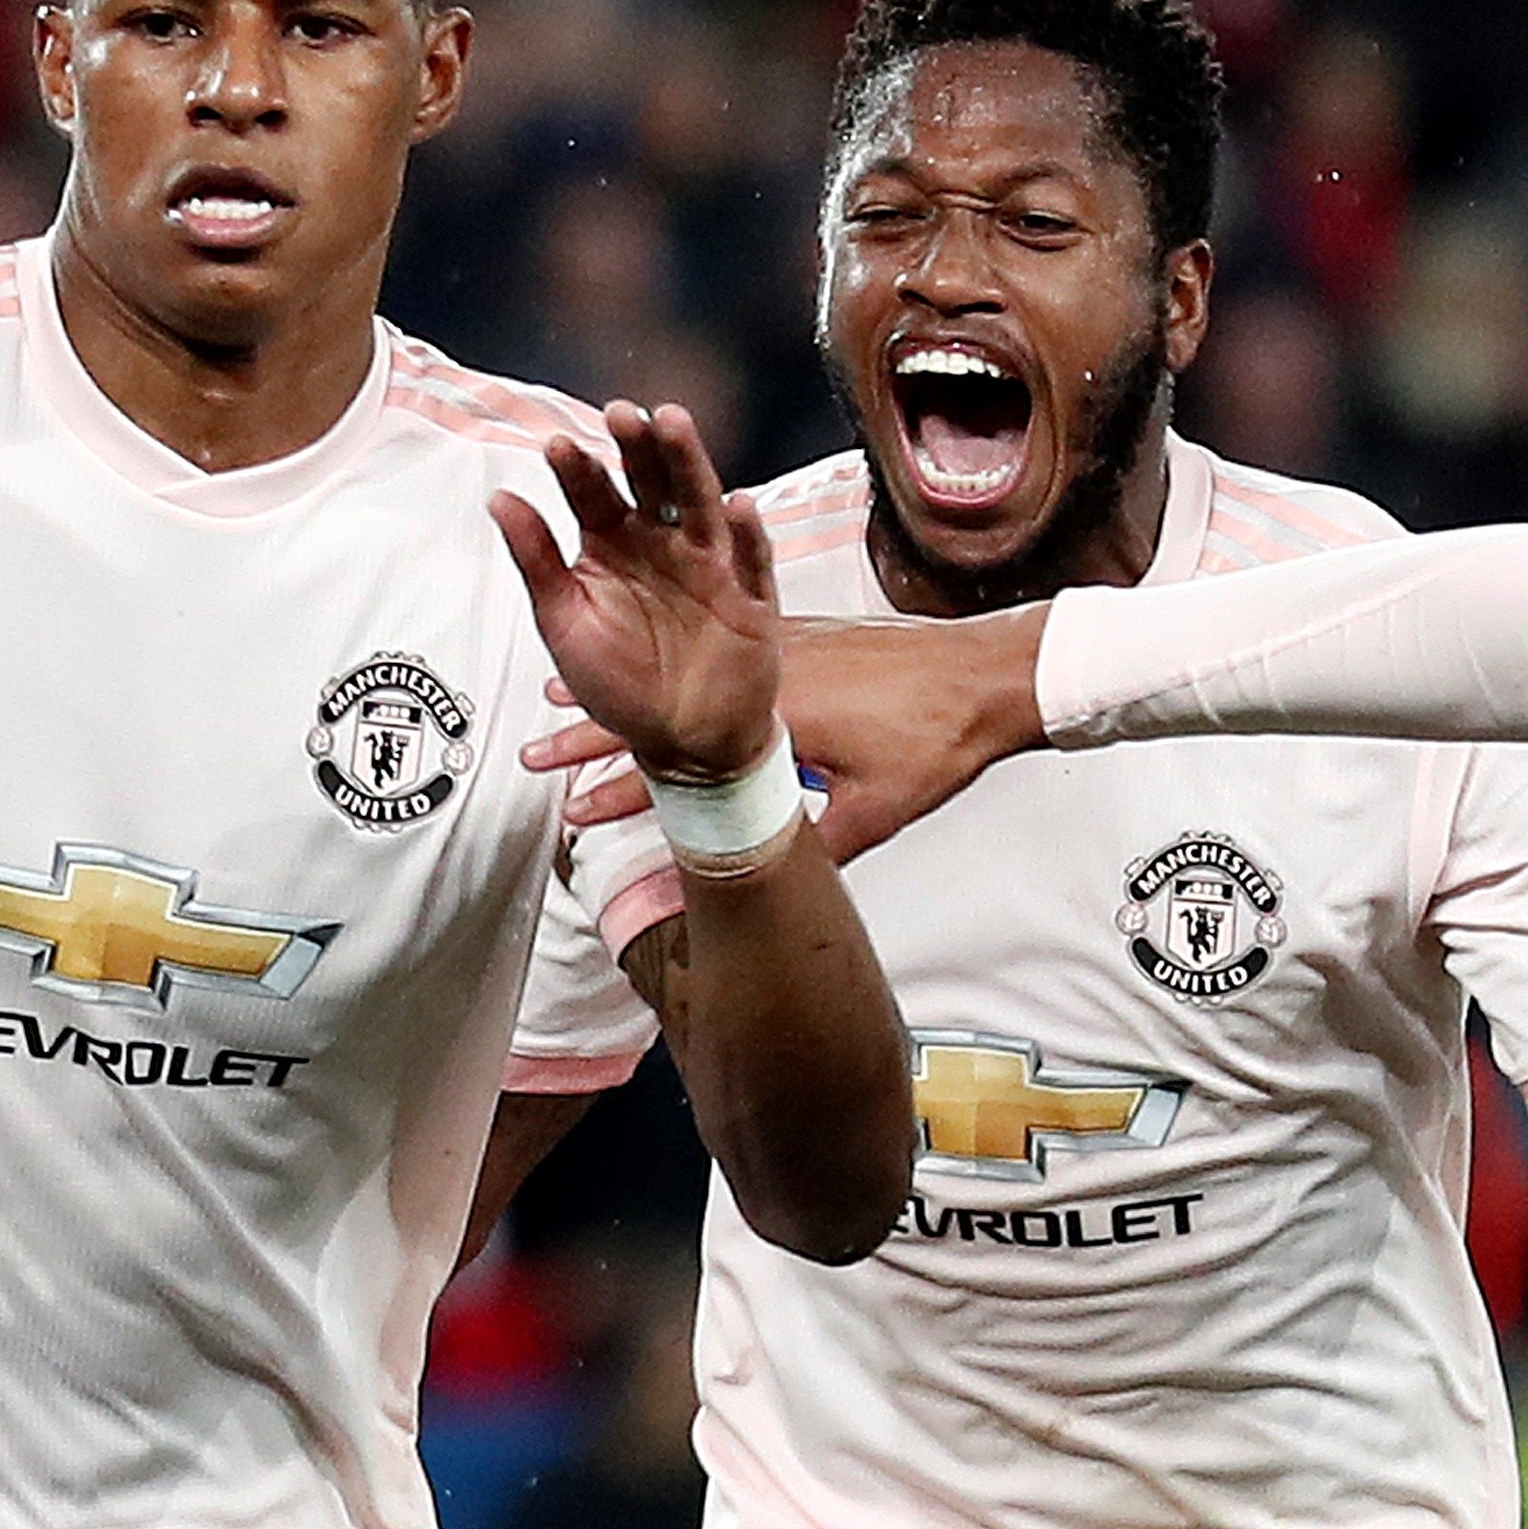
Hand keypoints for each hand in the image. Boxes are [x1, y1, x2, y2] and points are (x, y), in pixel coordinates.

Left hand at [489, 403, 780, 783]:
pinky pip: (752, 560)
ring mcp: (709, 565)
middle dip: (638, 447)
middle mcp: (661, 543)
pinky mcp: (750, 598)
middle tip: (621, 414)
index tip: (557, 449)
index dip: (577, 470)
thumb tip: (498, 498)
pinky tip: (737, 505)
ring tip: (672, 425)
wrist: (682, 744)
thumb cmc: (620, 684)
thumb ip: (535, 559)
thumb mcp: (563, 622)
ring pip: (700, 503)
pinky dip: (747, 533)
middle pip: (651, 481)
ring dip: (689, 463)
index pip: (593, 493)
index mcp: (612, 544)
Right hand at [531, 608, 1045, 865]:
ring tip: (566, 698)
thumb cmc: (938, 743)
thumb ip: (809, 848)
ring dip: (627, 689)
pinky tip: (656, 664)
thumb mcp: (874, 812)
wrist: (990, 675)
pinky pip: (716, 644)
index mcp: (774, 714)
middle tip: (537, 755)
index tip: (570, 807)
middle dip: (594, 733)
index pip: (674, 757)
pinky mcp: (801, 635)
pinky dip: (675, 656)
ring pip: (679, 667)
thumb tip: (754, 894)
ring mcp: (780, 646)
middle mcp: (764, 669)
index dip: (615, 784)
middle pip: (659, 705)